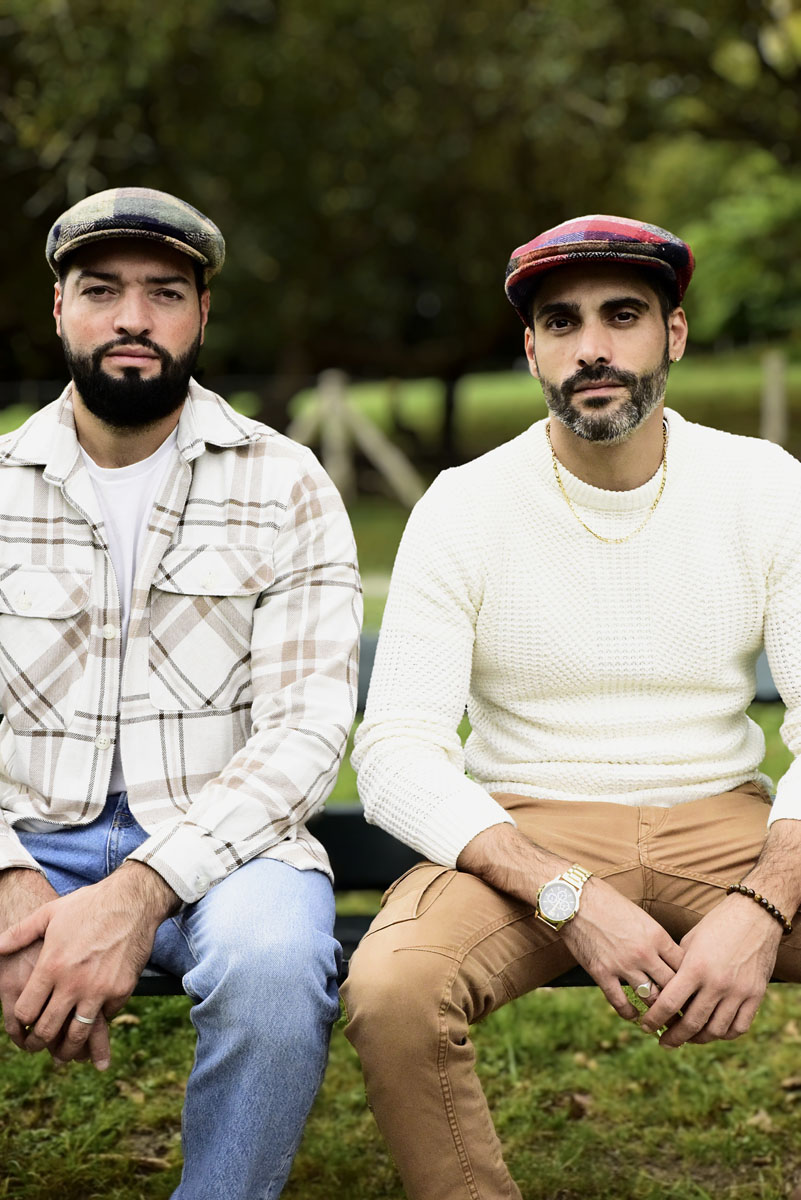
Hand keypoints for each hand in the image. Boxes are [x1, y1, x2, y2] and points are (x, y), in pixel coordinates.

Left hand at [0, 862, 177, 1068]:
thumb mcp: (50, 913)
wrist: (133, 901)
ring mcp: (99, 989)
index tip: (25, 1022)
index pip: (26, 1011)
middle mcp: (73, 983)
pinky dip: (98, 1020)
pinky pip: (105, 1017)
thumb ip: (20, 933)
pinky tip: (93, 1019)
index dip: (22, 1021)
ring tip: (63, 1053)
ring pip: (77, 1035)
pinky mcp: (121, 990)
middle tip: (37, 1045)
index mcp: (52, 966)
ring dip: (68, 1049)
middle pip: (48, 1030)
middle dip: (39, 1043)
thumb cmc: (89, 905)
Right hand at [561, 878, 684, 1021]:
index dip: (690, 978)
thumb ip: (655, 937)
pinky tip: (634, 1014)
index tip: (691, 986)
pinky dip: (630, 1013)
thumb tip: (668, 956)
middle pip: (672, 985)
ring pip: (651, 997)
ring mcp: (623, 965)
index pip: (684, 965)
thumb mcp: (640, 915)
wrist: (575, 900)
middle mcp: (644, 953)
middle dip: (679, 998)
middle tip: (683, 1008)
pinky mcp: (602, 973)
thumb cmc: (608, 903)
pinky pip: (621, 1002)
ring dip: (657, 1008)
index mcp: (657, 935)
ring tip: (662, 1015)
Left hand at [640, 894, 781, 1047]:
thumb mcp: (689, 942)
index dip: (654, 1019)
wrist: (754, 916)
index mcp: (695, 967)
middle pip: (692, 1023)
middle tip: (664, 1041)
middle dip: (674, 1037)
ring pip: (716, 1031)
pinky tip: (712, 1031)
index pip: (669, 1003)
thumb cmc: (716, 926)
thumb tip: (660, 992)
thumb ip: (677, 968)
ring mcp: (738, 992)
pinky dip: (724, 1034)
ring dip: (698, 1039)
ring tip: (687, 1038)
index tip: (645, 1026)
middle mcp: (717, 983)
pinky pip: (739, 1027)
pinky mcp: (755, 996)